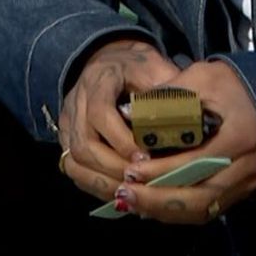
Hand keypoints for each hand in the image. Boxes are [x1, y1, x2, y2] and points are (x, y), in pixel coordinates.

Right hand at [57, 38, 178, 201]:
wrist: (111, 63)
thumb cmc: (137, 69)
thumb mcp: (155, 69)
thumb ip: (168, 91)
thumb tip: (189, 120)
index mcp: (99, 80)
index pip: (101, 113)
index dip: (121, 139)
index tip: (146, 158)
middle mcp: (76, 102)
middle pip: (84, 144)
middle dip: (114, 168)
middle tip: (142, 182)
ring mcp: (68, 122)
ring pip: (74, 160)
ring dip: (103, 180)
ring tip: (131, 192)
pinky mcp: (66, 139)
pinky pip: (72, 168)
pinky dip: (94, 184)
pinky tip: (118, 192)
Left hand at [115, 59, 255, 224]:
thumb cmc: (240, 85)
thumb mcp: (206, 76)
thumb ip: (171, 94)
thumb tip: (133, 114)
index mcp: (239, 137)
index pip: (194, 163)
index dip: (160, 171)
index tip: (130, 171)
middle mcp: (246, 167)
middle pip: (199, 196)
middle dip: (158, 200)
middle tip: (124, 195)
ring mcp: (247, 182)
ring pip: (204, 209)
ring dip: (166, 211)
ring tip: (134, 204)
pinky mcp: (243, 190)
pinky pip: (210, 209)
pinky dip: (181, 212)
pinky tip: (156, 206)